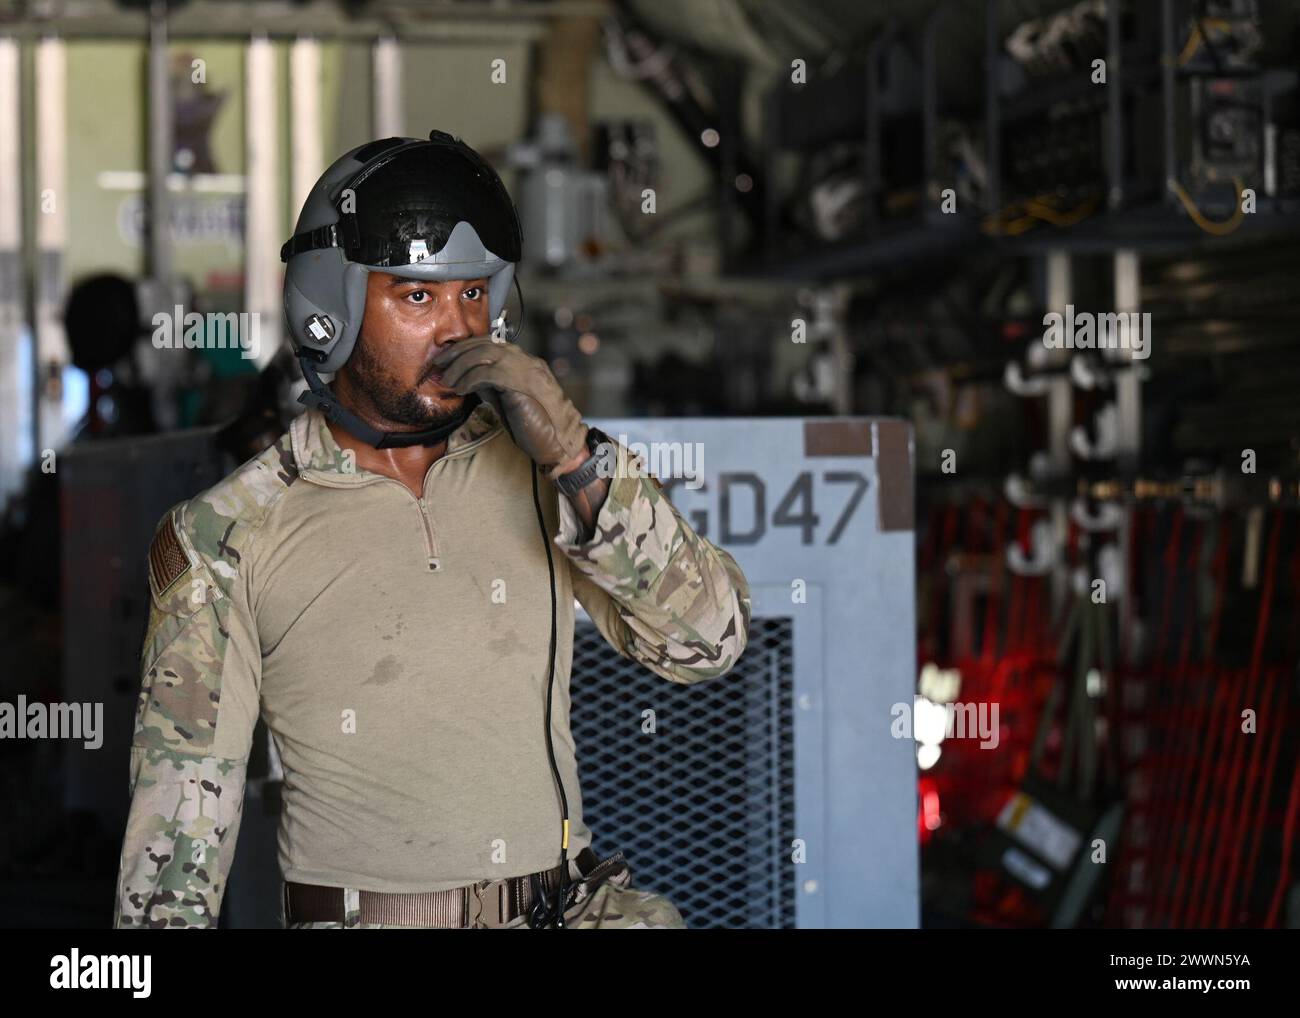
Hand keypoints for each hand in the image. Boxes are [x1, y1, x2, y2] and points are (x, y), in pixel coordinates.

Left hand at [432, 335, 587, 474]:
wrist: (559, 443)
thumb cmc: (536, 426)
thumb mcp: (509, 399)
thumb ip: (493, 385)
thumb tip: (467, 377)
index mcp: (525, 362)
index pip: (491, 342)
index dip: (466, 347)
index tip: (447, 358)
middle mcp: (525, 360)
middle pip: (485, 343)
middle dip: (457, 352)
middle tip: (439, 364)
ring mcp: (525, 369)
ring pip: (484, 354)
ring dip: (459, 366)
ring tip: (446, 380)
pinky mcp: (520, 383)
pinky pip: (487, 373)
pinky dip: (468, 379)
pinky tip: (460, 389)